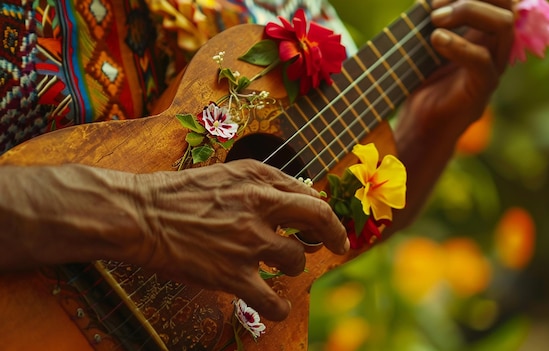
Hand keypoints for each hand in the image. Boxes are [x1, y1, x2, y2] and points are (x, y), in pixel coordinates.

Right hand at [134, 159, 348, 320]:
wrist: (142, 215)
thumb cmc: (181, 192)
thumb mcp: (229, 173)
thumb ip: (267, 181)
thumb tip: (304, 195)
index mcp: (259, 182)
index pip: (309, 196)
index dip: (325, 212)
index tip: (329, 223)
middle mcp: (259, 209)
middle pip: (317, 221)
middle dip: (334, 235)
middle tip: (338, 246)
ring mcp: (248, 243)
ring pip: (295, 262)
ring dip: (292, 266)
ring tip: (276, 267)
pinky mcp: (231, 275)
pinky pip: (271, 300)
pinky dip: (280, 307)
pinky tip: (279, 307)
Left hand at [389, 0, 513, 229]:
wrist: (419, 126)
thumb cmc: (421, 84)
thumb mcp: (424, 45)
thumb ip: (434, 21)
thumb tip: (426, 0)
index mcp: (484, 33)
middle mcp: (495, 47)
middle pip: (508, 5)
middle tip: (434, 6)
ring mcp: (493, 67)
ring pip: (504, 26)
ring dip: (469, 12)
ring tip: (434, 19)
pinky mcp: (483, 90)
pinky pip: (482, 62)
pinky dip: (459, 46)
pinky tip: (435, 40)